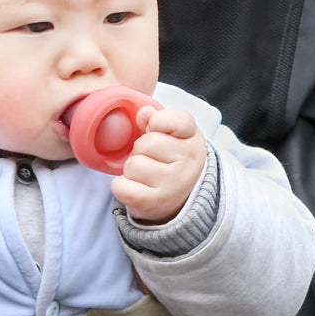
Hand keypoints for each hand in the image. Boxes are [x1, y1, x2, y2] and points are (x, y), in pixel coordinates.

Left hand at [110, 106, 206, 223]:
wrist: (179, 201)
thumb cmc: (169, 163)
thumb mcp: (171, 138)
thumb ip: (156, 122)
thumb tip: (144, 113)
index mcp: (194, 140)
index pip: (176, 119)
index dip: (159, 122)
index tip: (160, 132)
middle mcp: (189, 162)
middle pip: (146, 142)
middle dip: (140, 151)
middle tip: (151, 161)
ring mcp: (174, 184)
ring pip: (132, 164)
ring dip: (131, 170)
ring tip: (145, 177)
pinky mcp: (155, 203)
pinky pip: (121, 186)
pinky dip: (120, 186)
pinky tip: (135, 188)